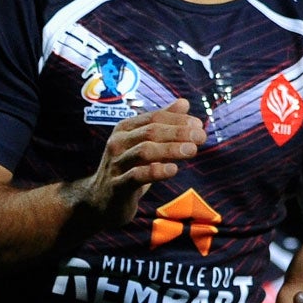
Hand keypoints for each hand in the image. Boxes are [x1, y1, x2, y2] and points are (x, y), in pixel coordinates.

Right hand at [67, 99, 204, 229]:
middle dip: (179, 132)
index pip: (155, 118)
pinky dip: (156, 171)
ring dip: (171, 149)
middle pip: (151, 132)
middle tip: (201, 136)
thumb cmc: (129, 167)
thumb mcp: (144, 143)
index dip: (179, 120)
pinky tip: (174, 170)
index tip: (199, 125)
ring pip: (145, 151)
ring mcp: (115, 164)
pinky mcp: (117, 186)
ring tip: (192, 150)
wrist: (101, 200)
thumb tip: (184, 102)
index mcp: (125, 129)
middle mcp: (118, 142)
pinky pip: (137, 176)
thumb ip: (163, 123)